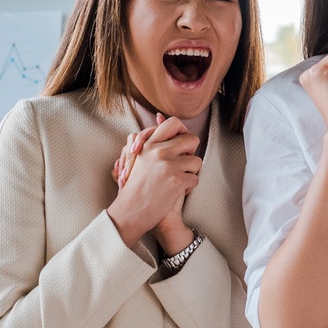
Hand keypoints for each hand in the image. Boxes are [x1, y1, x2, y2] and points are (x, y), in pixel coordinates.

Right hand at [108, 115, 201, 250]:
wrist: (130, 212)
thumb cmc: (135, 186)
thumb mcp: (138, 157)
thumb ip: (150, 139)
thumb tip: (160, 115)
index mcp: (149, 144)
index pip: (173, 123)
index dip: (182, 132)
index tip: (181, 143)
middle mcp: (158, 151)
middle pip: (192, 140)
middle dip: (191, 153)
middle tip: (182, 165)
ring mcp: (168, 165)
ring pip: (197, 161)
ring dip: (190, 173)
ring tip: (177, 181)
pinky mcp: (177, 180)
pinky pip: (195, 179)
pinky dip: (188, 188)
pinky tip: (176, 192)